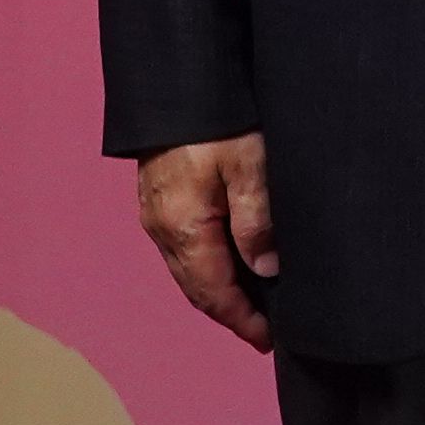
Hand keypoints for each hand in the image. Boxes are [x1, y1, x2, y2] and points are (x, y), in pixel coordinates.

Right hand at [135, 133, 279, 348]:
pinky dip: (208, 266)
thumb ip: (257, 219)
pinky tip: (231, 263)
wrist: (175, 85)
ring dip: (218, 291)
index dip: (241, 320)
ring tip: (253, 304)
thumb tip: (267, 269)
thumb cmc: (217, 121)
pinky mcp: (159, 200)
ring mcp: (157, 215)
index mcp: (184, 228)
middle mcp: (162, 229)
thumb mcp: (249, 165)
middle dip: (230, 313)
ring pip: (189, 269)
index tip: (267, 340)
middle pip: (197, 288)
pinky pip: (184, 248)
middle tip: (264, 331)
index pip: (213, 292)